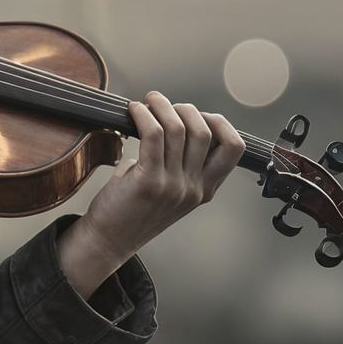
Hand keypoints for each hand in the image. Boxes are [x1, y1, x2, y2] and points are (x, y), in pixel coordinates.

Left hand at [77, 90, 245, 262]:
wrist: (109, 241)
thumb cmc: (132, 211)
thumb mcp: (170, 191)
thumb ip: (178, 163)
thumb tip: (172, 122)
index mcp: (204, 190)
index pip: (233, 148)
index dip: (220, 123)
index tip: (198, 114)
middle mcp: (194, 188)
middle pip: (204, 131)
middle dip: (185, 109)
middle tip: (164, 105)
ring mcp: (173, 186)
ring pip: (178, 128)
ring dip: (161, 106)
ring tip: (147, 102)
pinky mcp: (149, 181)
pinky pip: (152, 134)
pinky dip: (143, 115)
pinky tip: (133, 111)